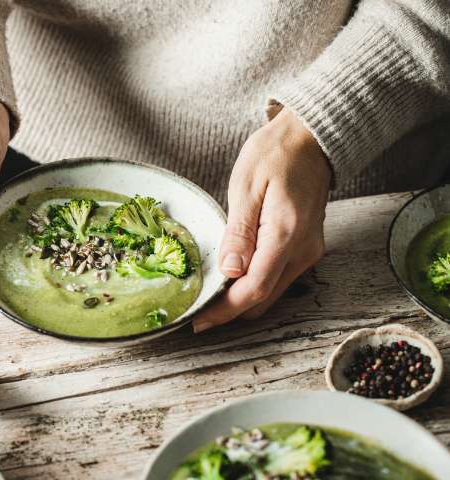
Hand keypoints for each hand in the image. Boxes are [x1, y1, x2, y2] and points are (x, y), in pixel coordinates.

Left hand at [193, 108, 330, 332]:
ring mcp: (309, 251)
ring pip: (273, 292)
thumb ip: (239, 232)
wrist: (311, 137)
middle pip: (264, 298)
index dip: (225, 310)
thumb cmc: (275, 154)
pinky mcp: (307, 247)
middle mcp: (304, 250)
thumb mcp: (246, 187)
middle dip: (231, 310)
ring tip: (210, 296)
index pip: (255, 289)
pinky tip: (233, 277)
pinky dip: (256, 284)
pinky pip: (279, 277)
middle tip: (198, 309)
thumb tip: (229, 272)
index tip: (199, 319)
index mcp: (286, 234)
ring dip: (243, 298)